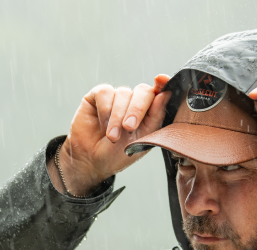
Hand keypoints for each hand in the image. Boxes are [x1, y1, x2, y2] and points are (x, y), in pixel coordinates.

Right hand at [49, 75, 171, 195]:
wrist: (92, 162)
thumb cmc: (118, 154)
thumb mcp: (142, 140)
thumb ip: (155, 117)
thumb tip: (165, 94)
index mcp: (149, 111)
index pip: (160, 92)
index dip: (163, 83)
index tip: (161, 80)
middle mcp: (134, 101)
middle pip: (143, 91)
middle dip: (137, 109)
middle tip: (129, 127)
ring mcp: (116, 97)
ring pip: (123, 93)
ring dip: (117, 117)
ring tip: (113, 136)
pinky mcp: (98, 96)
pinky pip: (105, 92)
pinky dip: (105, 110)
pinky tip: (103, 125)